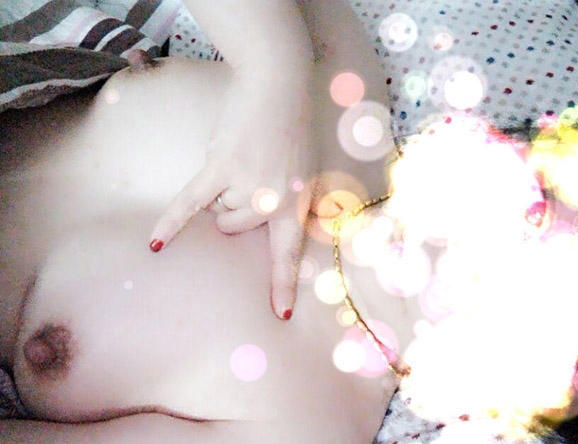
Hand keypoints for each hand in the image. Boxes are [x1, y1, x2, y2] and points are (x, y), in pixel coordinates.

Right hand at [149, 76, 315, 319]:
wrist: (279, 86)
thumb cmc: (293, 127)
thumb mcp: (307, 170)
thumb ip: (290, 202)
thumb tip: (265, 223)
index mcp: (296, 204)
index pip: (289, 253)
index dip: (283, 285)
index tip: (279, 314)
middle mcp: (272, 202)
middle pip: (235, 227)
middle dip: (233, 206)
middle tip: (250, 171)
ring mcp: (246, 186)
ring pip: (216, 211)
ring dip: (219, 191)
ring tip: (238, 158)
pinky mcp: (220, 168)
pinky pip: (190, 201)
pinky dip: (171, 221)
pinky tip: (154, 243)